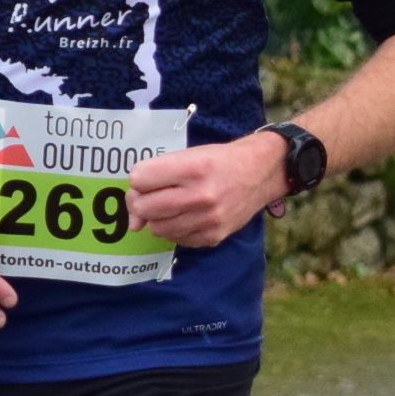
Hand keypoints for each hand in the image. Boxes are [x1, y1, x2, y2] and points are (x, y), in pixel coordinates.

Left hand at [125, 133, 286, 247]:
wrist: (261, 173)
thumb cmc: (219, 160)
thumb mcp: (188, 156)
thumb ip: (156, 179)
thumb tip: (134, 221)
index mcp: (193, 168)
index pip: (139, 179)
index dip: (139, 179)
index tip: (148, 177)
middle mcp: (201, 196)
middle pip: (144, 207)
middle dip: (140, 201)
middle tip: (150, 195)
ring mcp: (208, 220)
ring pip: (157, 228)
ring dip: (156, 217)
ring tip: (170, 205)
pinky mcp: (214, 236)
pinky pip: (176, 239)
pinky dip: (173, 229)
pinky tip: (185, 216)